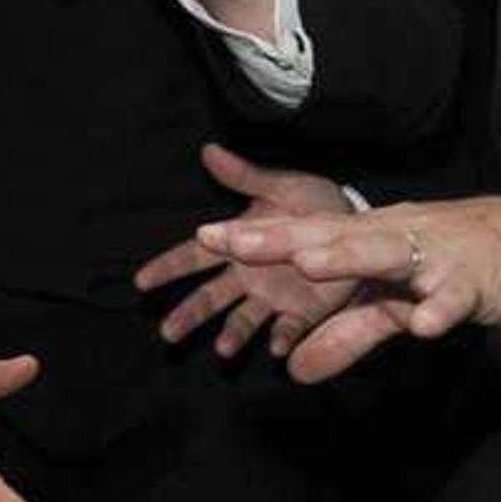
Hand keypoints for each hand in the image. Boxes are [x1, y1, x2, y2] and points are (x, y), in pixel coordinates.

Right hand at [136, 144, 360, 360]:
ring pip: (242, 319)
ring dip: (232, 334)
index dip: (168, 268)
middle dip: (189, 314)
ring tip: (223, 349)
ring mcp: (272, 296)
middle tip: (168, 332)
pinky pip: (288, 328)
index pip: (195, 256)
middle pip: (210, 297)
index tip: (142, 280)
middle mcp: (247, 275)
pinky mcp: (301, 312)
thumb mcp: (282, 187)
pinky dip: (281, 338)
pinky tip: (276, 348)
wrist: (357, 224)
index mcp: (237, 244)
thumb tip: (210, 152)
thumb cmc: (314, 204)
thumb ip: (246, 177)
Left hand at [195, 191, 500, 382]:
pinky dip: (440, 307)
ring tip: (311, 263)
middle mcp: (395, 238)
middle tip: (235, 241)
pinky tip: (426, 323)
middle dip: (283, 238)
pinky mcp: (474, 281)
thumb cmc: (457, 267)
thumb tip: (295, 370)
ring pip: (388, 253)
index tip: (207, 235)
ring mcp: (434, 256)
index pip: (307, 235)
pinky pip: (454, 296)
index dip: (258, 238)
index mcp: (371, 239)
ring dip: (350, 257)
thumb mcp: (394, 304)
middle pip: (333, 235)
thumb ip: (345, 335)